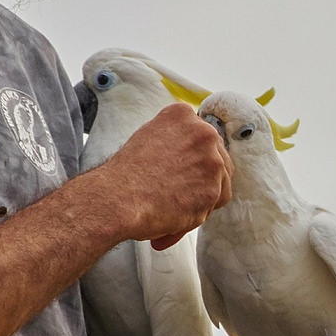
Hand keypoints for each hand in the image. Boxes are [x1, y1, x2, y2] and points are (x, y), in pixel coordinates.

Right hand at [101, 102, 232, 247]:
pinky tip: (170, 220)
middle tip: (176, 193)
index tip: (179, 172)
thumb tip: (183, 156)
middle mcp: (203, 133)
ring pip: (217, 185)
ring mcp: (212, 162)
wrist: (117, 198)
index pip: (201, 138)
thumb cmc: (124, 176)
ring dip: (197, 199)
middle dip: (201, 179)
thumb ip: (171, 141)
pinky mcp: (213, 191)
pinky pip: (209, 208)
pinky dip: (192, 218)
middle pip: (216, 159)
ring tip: (169, 209)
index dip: (192, 159)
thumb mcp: (146, 139)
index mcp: (182, 116)